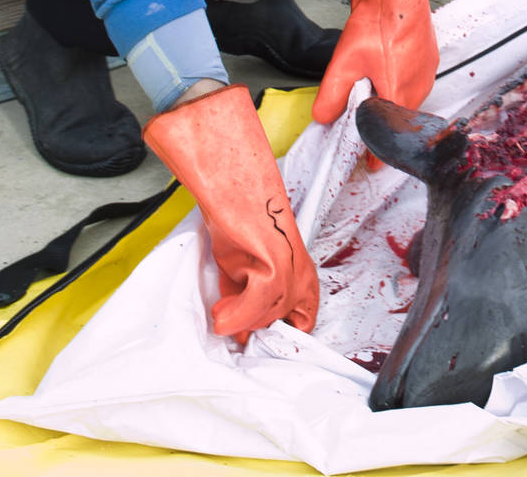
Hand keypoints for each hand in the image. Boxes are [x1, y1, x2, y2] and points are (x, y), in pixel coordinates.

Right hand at [142, 83, 318, 338]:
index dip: (280, 337)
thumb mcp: (240, 267)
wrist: (229, 182)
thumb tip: (236, 336)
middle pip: (286, 323)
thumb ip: (242, 300)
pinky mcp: (275, 259)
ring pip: (273, 316)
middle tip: (227, 323)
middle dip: (254, 330)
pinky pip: (263, 301)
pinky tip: (222, 310)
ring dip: (242, 322)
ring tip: (222, 312)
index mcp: (299, 272)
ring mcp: (291, 266)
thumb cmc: (235, 216)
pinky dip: (239, 313)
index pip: (304, 321)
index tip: (251, 345)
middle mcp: (301, 270)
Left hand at [314, 0, 438, 149]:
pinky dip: (401, 82)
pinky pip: (416, 81)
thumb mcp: (343, 65)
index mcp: (399, 96)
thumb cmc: (377, 25)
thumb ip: (331, 97)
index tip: (371, 165)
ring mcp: (428, 74)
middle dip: (382, 120)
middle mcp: (419, 89)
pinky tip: (387, 68)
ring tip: (374, 84)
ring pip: (408, 99)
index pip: (389, 136)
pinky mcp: (430, 60)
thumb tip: (323, 118)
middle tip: (362, 114)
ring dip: (392, 99)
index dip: (378, 152)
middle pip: (399, 117)